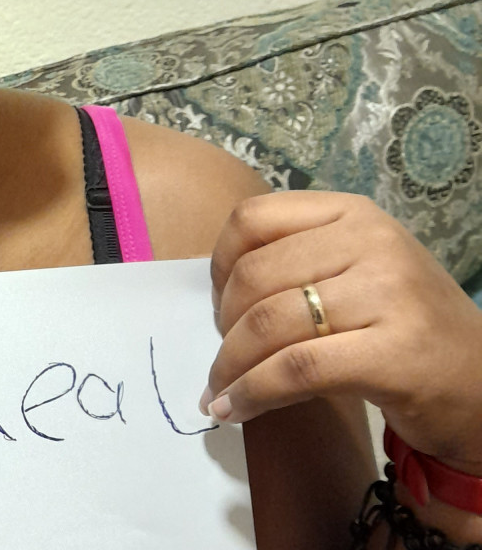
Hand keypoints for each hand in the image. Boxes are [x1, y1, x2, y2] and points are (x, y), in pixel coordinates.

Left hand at [202, 191, 481, 474]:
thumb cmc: (406, 325)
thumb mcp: (356, 268)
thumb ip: (297, 259)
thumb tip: (216, 287)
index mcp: (353, 212)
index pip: (252, 219)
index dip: (219, 264)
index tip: (217, 303)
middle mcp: (372, 242)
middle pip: (254, 275)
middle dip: (223, 324)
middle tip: (223, 358)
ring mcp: (388, 296)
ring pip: (269, 324)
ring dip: (231, 366)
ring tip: (220, 392)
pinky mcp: (394, 356)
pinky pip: (297, 370)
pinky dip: (256, 393)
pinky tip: (237, 409)